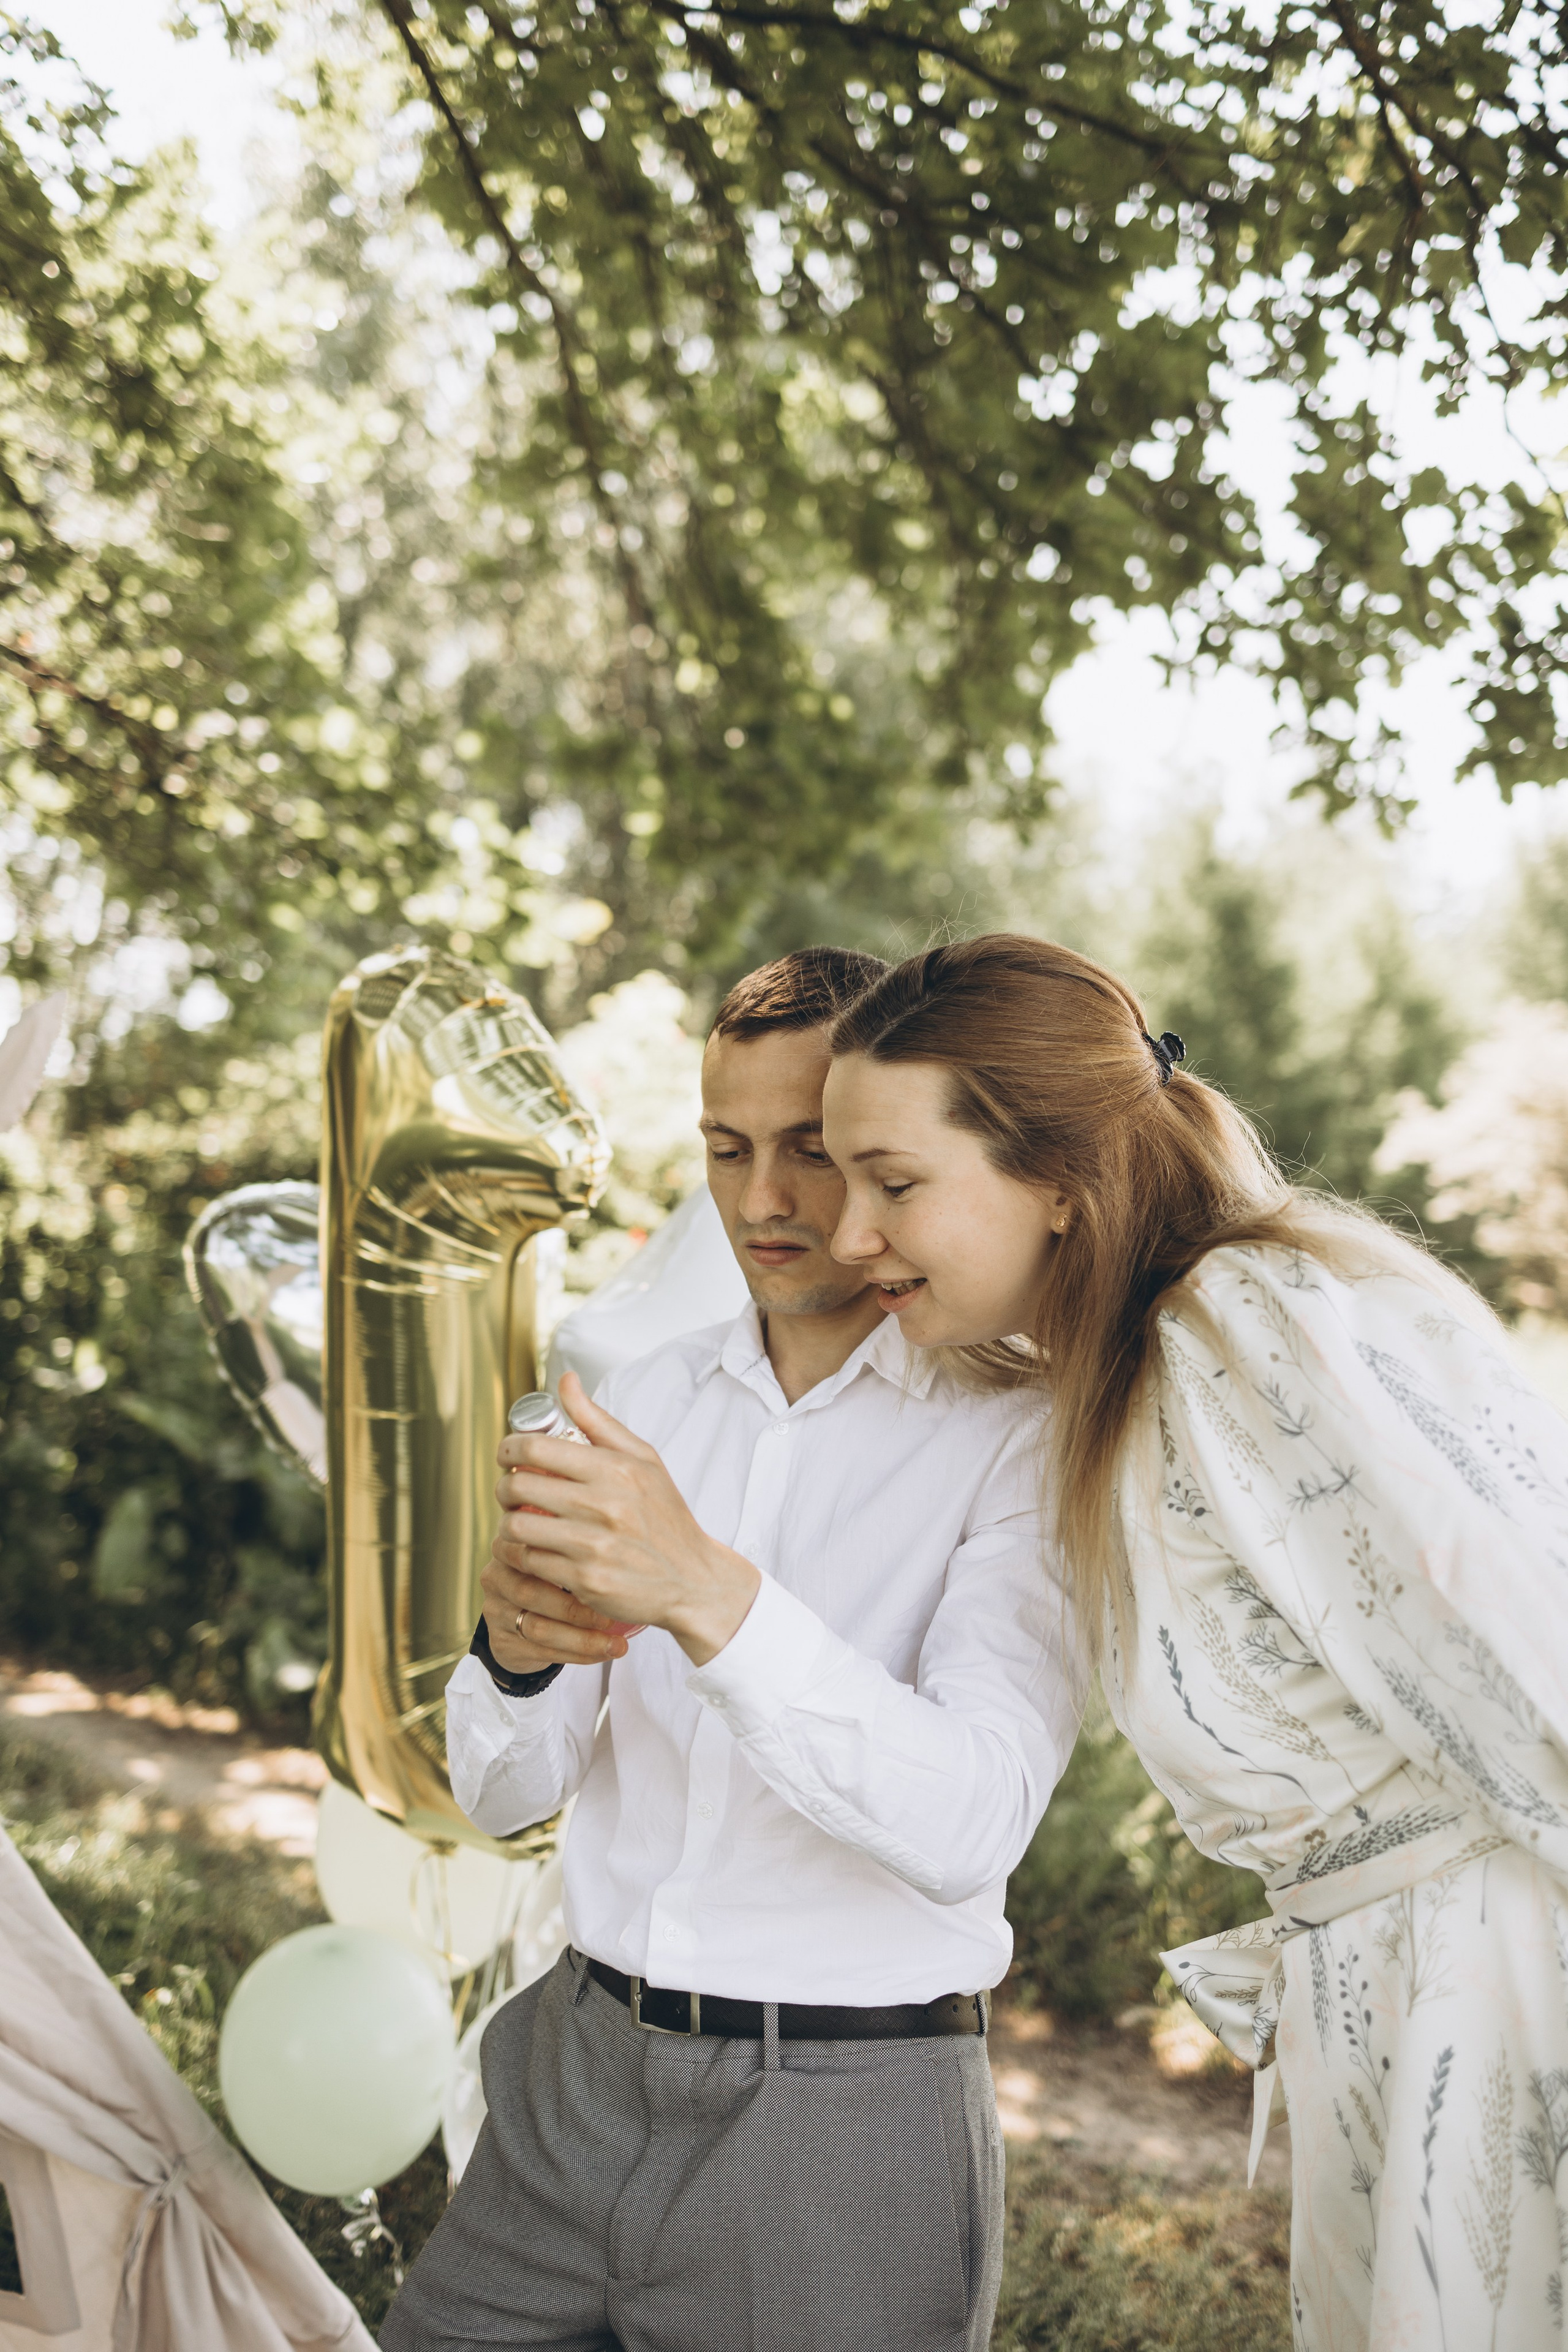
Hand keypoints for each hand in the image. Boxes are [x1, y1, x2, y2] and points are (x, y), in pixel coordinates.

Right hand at [479, 1533, 633, 1674]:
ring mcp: (494, 1611)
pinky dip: (577, 1654)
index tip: (608, 1575)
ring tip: (616, 1644)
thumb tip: (625, 1546)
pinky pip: (541, 1652)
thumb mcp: (559, 1555)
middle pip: (531, 1592)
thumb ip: (579, 1547)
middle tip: (612, 1618)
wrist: (523, 1620)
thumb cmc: (553, 1578)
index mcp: (510, 1544)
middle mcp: (496, 1576)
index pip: (532, 1551)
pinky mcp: (500, 1642)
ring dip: (582, 1639)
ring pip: (538, 1628)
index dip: (569, 1566)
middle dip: (576, 1609)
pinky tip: (603, 1653)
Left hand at [493, 1371, 760, 1666]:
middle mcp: (604, 1504)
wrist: (692, 1579)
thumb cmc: (665, 1516)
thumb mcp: (643, 1459)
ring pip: (516, 1527)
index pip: (536, 1448)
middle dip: (503, 1486)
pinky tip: (531, 1551)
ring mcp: (594, 1544)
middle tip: (509, 1490)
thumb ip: (598, 1421)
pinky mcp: (586, 1580)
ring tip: (518, 1521)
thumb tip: (566, 1381)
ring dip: (507, 1523)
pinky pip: (530, 1561)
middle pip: (517, 1485)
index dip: (508, 1448)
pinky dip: (522, 1555)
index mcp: (615, 1468)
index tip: (507, 1454)